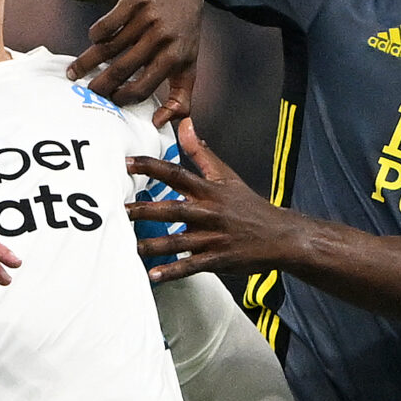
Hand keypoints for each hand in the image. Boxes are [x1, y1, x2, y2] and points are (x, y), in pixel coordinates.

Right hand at [71, 0, 200, 118]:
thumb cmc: (181, 37)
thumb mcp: (188, 67)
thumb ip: (181, 99)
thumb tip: (160, 124)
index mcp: (175, 57)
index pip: (143, 87)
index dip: (124, 98)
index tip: (112, 101)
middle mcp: (161, 37)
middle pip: (122, 68)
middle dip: (100, 85)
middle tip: (87, 92)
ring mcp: (147, 18)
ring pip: (109, 46)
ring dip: (87, 62)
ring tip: (74, 72)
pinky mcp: (133, 0)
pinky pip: (105, 25)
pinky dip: (95, 35)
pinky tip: (93, 43)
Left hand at [127, 118, 302, 284]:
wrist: (280, 236)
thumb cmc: (250, 206)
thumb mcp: (227, 176)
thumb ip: (201, 153)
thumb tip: (185, 124)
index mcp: (210, 191)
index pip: (176, 174)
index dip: (151, 168)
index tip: (127, 164)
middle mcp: (209, 213)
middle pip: (173, 209)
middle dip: (145, 210)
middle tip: (119, 210)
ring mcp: (213, 238)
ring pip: (179, 241)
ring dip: (154, 245)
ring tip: (130, 247)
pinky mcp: (218, 259)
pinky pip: (192, 266)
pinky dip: (173, 271)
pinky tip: (154, 275)